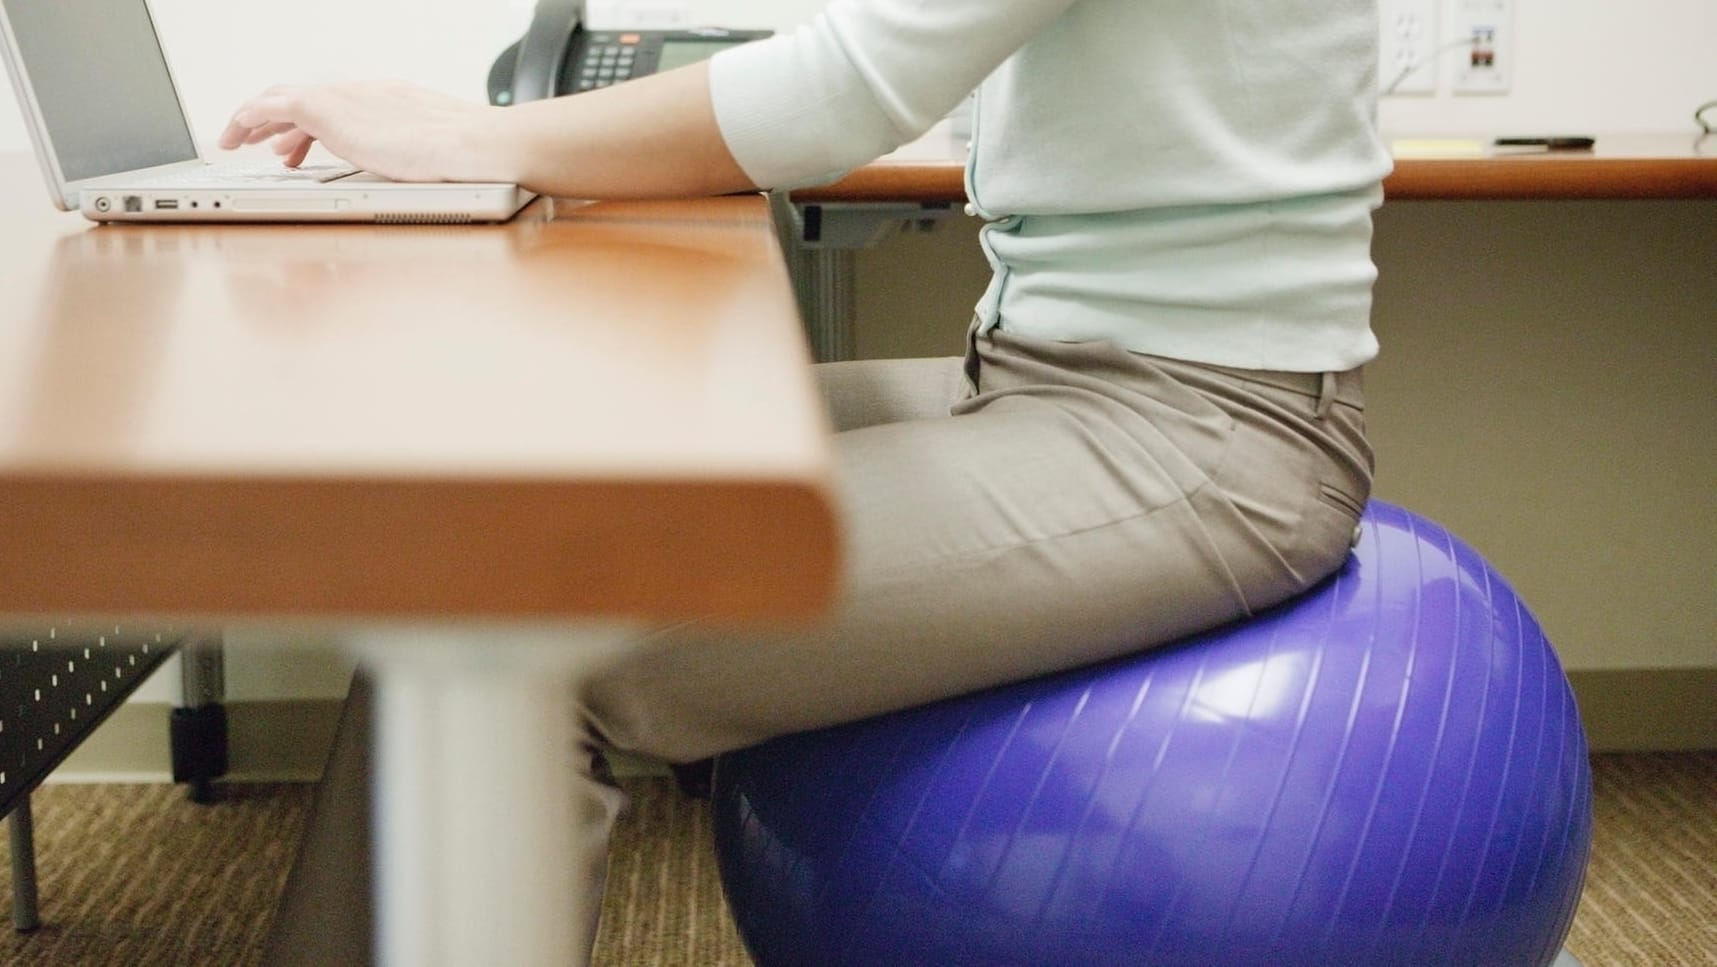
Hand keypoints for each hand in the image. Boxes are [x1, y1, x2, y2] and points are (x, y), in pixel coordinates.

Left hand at [218, 80, 518, 182]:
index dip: (310, 128)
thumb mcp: (433, 158)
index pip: (335, 107)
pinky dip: (248, 117)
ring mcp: (342, 99)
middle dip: (275, 120)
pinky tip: (236, 133)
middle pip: (303, 98)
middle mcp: (360, 94)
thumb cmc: (467, 161)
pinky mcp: (325, 110)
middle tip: (258, 141)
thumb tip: (409, 187)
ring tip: (236, 140)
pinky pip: (270, 106)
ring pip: (280, 100)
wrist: (473, 145)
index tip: (296, 148)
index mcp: (386, 102)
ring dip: (255, 119)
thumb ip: (411, 162)